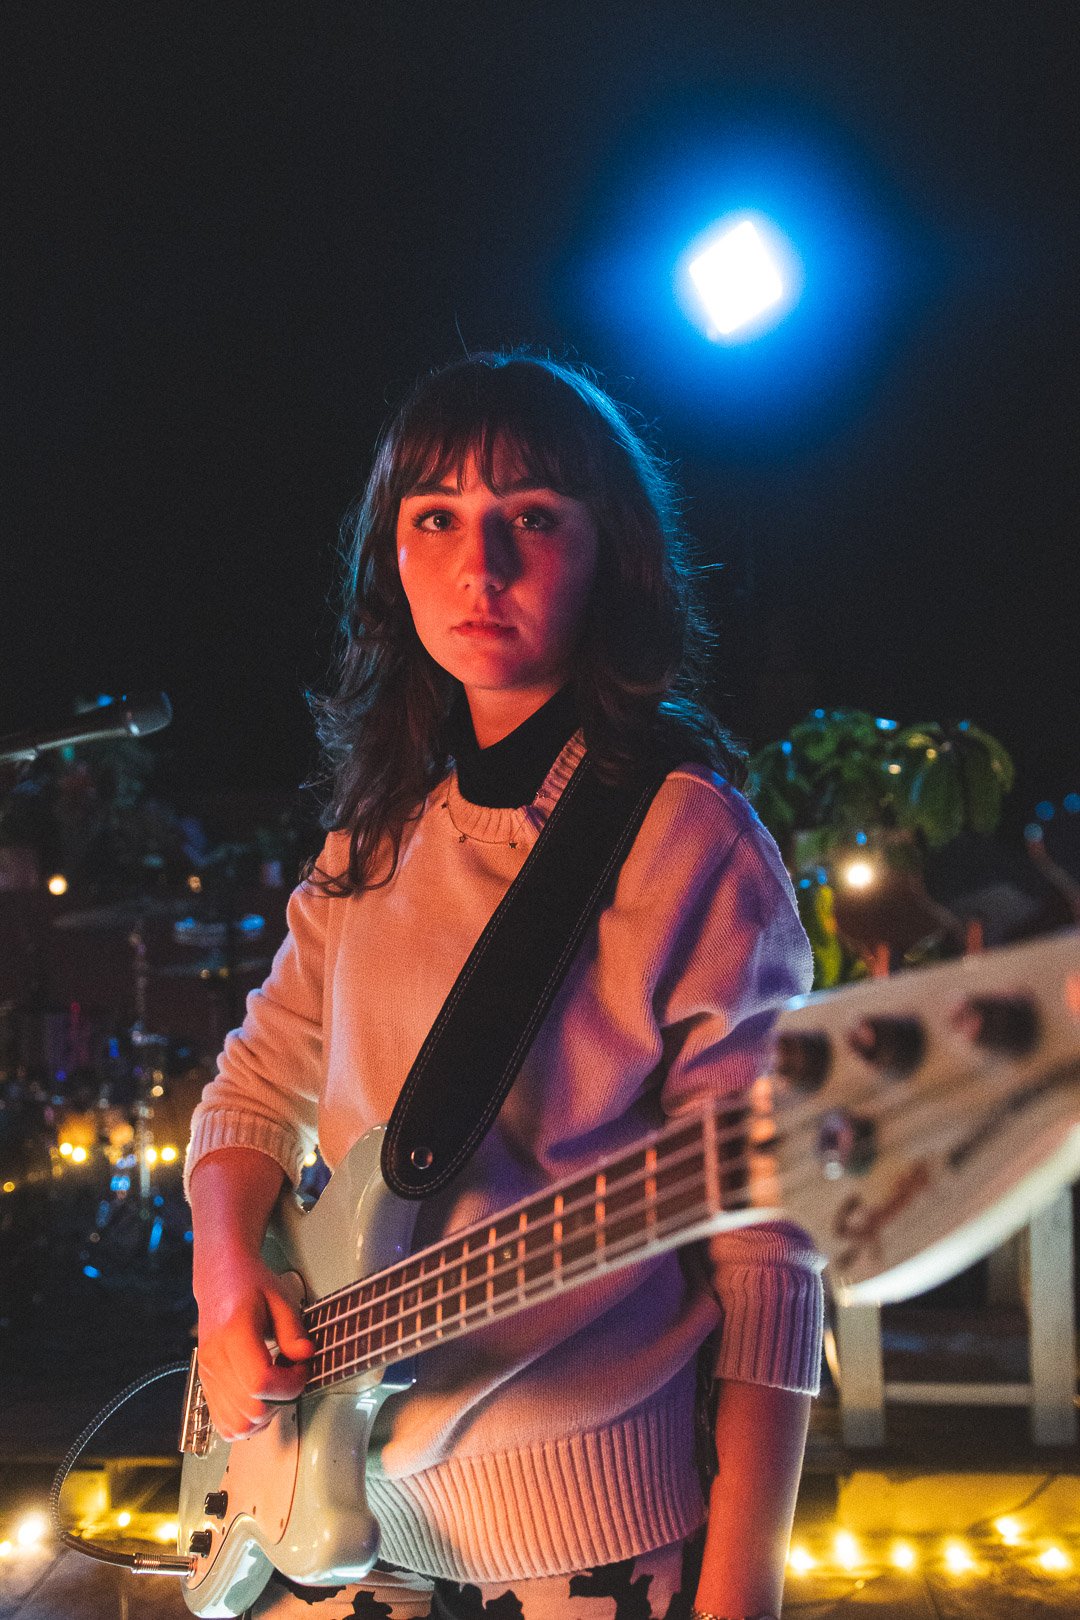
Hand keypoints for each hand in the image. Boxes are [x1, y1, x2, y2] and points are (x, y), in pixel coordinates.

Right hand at [193, 1249, 313, 1440]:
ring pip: (236, 1426)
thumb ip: (293, 1330)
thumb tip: (305, 1356)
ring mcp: (207, 1376)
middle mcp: (214, 1359)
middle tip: (292, 1376)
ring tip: (276, 1388)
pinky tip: (260, 1398)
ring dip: (264, 1417)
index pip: (259, 1382)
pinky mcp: (205, 1385)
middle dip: (281, 1402)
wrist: (220, 1279)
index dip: (289, 1385)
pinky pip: (224, 1424)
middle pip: (249, 1411)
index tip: (302, 1368)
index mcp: (233, 1333)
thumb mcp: (281, 1297)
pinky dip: (246, 1422)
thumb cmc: (252, 1285)